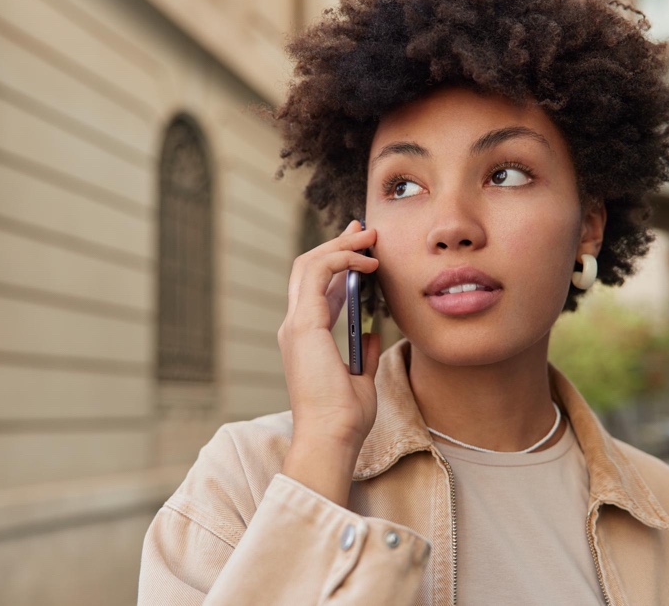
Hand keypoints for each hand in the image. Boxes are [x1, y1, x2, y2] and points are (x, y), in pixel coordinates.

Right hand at [278, 220, 381, 485]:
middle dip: (338, 244)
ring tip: (369, 237)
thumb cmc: (345, 418)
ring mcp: (296, 325)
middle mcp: (295, 327)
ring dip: (340, 246)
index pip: (317, 288)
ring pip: (310, 265)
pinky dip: (341, 260)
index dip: (338, 263)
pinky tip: (366, 262)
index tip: (363, 249)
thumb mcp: (361, 378)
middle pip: (309, 269)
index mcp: (306, 338)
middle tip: (365, 229)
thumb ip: (363, 352)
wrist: (330, 438)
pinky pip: (318, 275)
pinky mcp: (304, 326)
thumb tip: (373, 332)